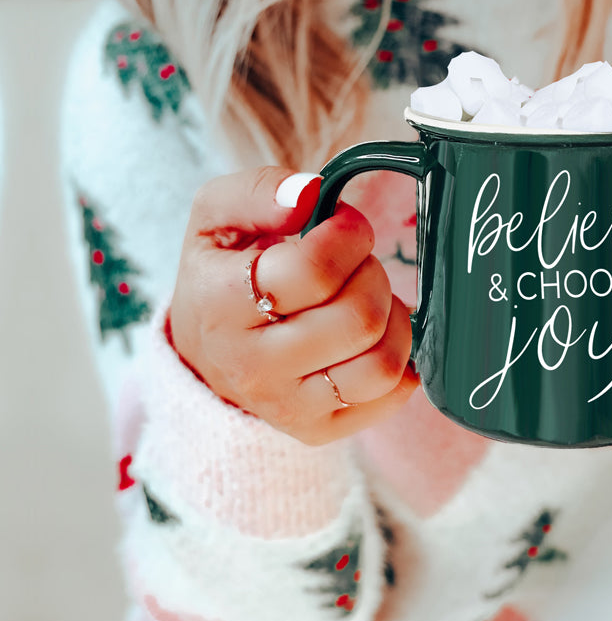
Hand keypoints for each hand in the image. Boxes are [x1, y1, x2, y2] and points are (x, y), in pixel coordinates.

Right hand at [169, 167, 417, 444]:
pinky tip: (372, 334)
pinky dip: (400, 356)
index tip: (344, 224)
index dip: (348, 235)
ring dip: (392, 316)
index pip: (314, 271)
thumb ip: (258, 191)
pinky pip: (392, 395)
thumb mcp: (214, 217)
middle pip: (358, 316)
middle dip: (371, 272)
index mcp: (220, 304)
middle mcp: (252, 366)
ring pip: (382, 362)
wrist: (202, 356)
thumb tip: (310, 193)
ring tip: (366, 297)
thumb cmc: (220, 277)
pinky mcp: (319, 430)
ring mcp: (288, 406)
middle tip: (354, 262)